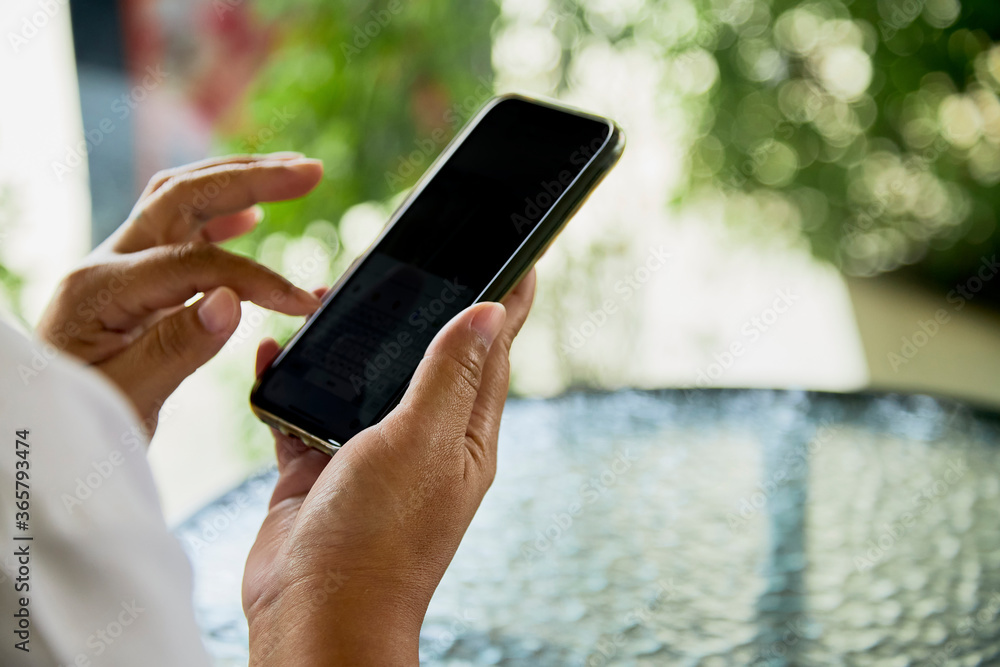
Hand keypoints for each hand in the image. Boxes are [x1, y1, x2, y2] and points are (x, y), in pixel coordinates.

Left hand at [37, 153, 324, 432]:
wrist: (39, 435)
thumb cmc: (76, 423)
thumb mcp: (127, 400)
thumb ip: (177, 348)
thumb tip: (231, 299)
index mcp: (100, 290)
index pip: (193, 263)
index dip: (255, 278)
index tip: (302, 304)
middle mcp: (107, 264)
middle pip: (183, 196)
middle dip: (250, 178)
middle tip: (311, 171)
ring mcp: (118, 267)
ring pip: (180, 200)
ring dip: (237, 181)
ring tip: (292, 174)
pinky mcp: (132, 281)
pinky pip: (178, 231)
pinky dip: (220, 216)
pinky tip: (252, 216)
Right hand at [243, 269, 535, 665]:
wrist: (313, 614)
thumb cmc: (380, 538)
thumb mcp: (423, 442)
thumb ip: (449, 375)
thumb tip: (490, 312)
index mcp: (464, 435)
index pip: (492, 353)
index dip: (502, 303)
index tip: (516, 257)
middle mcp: (421, 439)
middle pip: (422, 356)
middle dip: (414, 308)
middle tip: (401, 259)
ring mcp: (368, 453)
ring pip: (360, 377)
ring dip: (345, 340)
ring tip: (326, 295)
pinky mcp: (318, 465)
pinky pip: (304, 409)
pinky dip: (290, 381)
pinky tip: (273, 354)